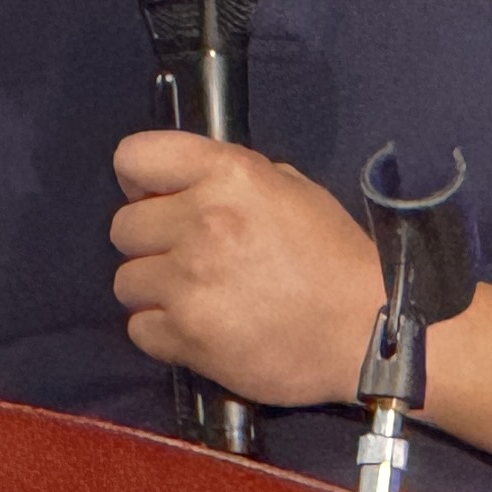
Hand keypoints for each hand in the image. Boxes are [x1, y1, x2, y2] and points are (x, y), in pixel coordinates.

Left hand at [108, 133, 382, 408]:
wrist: (368, 334)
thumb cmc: (335, 261)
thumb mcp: (293, 191)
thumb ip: (232, 181)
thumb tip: (185, 187)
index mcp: (229, 176)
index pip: (133, 157)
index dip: (141, 181)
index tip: (160, 200)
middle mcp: (202, 221)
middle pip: (123, 227)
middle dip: (151, 243)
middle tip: (188, 258)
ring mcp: (190, 282)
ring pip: (125, 281)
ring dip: (154, 290)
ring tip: (196, 297)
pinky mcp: (188, 335)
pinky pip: (139, 329)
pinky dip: (162, 332)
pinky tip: (198, 329)